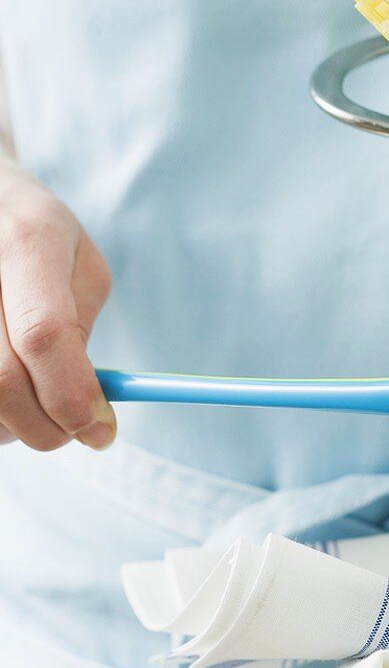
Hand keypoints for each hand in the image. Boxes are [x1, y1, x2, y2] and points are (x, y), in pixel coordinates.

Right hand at [0, 160, 114, 450]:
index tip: (99, 431)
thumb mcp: (79, 263)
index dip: (71, 395)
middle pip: (0, 379)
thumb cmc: (35, 233)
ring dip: (10, 427)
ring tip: (34, 406)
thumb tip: (86, 410)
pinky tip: (4, 397)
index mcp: (27, 241)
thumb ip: (81, 330)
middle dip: (46, 427)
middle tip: (71, 434)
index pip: (43, 334)